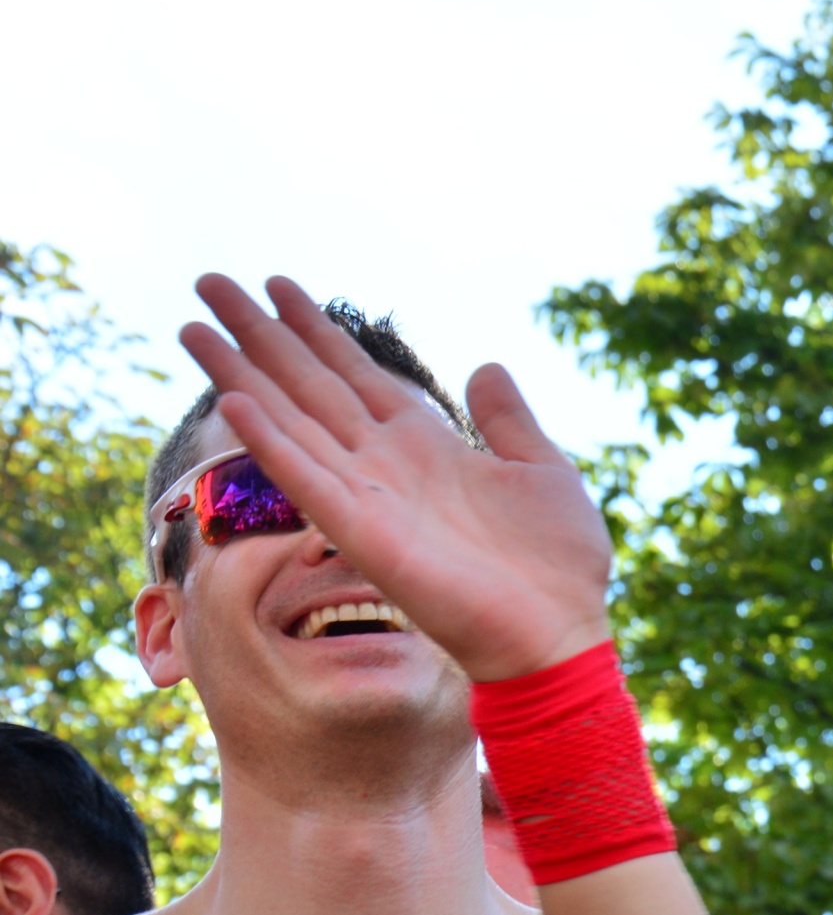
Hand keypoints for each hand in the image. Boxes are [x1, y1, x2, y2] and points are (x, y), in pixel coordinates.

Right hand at [176, 275, 612, 681]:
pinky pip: (307, 481)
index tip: (278, 285)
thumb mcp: (542, 470)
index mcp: (428, 447)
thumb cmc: (558, 565)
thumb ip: (509, 420)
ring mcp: (369, 498)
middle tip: (210, 281)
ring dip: (240, 375)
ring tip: (191, 326)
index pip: (356, 375)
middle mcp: (386, 465)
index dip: (317, 330)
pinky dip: (271, 443)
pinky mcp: (364, 534)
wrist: (559, 633)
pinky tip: (233, 402)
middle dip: (259, 334)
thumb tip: (487, 366)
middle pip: (308, 384)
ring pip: (290, 422)